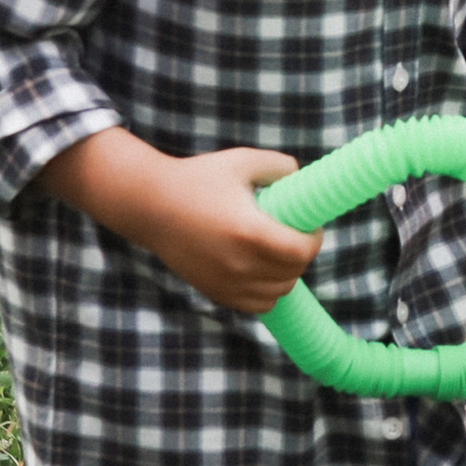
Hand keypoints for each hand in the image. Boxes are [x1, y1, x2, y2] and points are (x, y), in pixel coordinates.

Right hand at [57, 132, 324, 314]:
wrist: (151, 205)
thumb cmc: (198, 179)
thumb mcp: (241, 161)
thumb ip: (279, 165)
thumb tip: (302, 176)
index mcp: (250, 231)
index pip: (301, 251)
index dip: (314, 239)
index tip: (310, 227)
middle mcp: (239, 263)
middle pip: (293, 273)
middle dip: (302, 254)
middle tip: (295, 235)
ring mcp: (226, 282)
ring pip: (279, 292)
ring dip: (286, 274)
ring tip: (278, 252)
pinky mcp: (215, 292)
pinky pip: (258, 304)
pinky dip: (268, 291)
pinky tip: (262, 269)